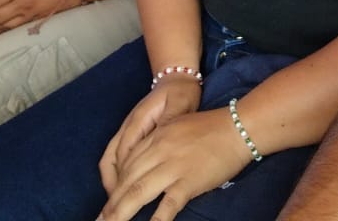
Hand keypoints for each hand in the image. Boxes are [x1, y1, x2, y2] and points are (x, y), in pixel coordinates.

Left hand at [99, 102, 249, 220]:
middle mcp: (158, 150)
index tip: (108, 202)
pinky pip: (167, 206)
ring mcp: (172, 167)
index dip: (115, 186)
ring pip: (137, 193)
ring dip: (120, 213)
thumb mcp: (177, 126)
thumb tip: (146, 167)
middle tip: (99, 220)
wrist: (238, 127)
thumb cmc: (211, 128)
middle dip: (111, 204)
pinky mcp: (188, 182)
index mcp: (156, 136)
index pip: (126, 164)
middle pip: (126, 181)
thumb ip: (159, 144)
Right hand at [100, 81, 204, 195]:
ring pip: (110, 160)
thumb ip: (171, 121)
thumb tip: (161, 138)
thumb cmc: (180, 92)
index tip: (126, 199)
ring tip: (117, 204)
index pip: (125, 152)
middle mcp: (128, 126)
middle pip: (112, 160)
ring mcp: (127, 130)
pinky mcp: (131, 134)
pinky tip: (123, 188)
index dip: (123, 177)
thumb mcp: (181, 104)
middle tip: (118, 210)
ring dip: (112, 182)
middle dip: (113, 187)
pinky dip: (116, 174)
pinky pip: (116, 157)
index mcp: (139, 119)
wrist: (176, 77)